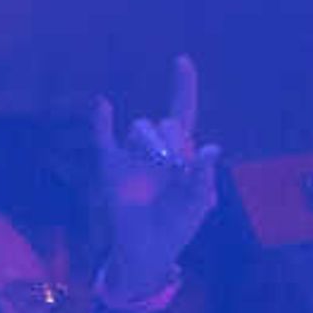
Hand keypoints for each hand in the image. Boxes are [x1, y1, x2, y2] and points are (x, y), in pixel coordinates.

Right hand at [87, 53, 223, 296]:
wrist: (148, 251)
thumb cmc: (177, 225)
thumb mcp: (200, 201)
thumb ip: (205, 175)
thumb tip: (211, 147)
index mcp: (181, 152)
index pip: (182, 111)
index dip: (183, 86)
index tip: (181, 60)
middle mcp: (155, 148)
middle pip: (165, 121)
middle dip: (175, 139)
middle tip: (178, 167)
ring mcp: (131, 157)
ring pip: (141, 127)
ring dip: (155, 142)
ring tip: (162, 167)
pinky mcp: (111, 168)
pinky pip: (102, 138)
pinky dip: (101, 120)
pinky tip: (104, 103)